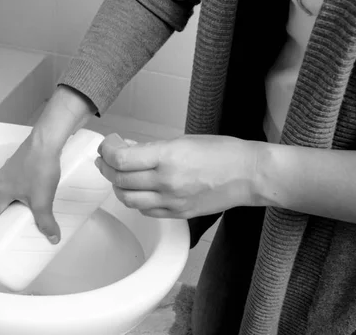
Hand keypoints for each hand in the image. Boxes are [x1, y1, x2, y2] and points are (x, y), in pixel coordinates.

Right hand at [0, 86, 94, 243]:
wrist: (47, 140)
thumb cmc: (39, 169)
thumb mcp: (42, 201)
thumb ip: (46, 221)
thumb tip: (52, 239)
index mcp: (2, 189)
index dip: (6, 223)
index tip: (15, 230)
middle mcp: (4, 177)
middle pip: (7, 199)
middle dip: (18, 210)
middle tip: (31, 219)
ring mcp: (13, 165)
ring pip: (16, 187)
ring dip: (25, 196)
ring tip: (40, 203)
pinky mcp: (24, 157)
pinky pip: (24, 175)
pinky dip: (31, 183)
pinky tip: (43, 184)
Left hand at [95, 133, 257, 218]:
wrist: (249, 175)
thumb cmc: (222, 153)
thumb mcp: (182, 141)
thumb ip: (152, 148)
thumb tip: (127, 149)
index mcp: (167, 157)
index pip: (120, 159)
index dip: (106, 151)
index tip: (106, 146)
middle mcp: (166, 181)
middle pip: (119, 180)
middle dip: (106, 168)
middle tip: (106, 159)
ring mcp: (171, 201)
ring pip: (127, 199)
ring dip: (117, 187)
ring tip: (118, 177)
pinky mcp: (177, 214)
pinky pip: (145, 210)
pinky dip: (135, 200)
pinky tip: (138, 190)